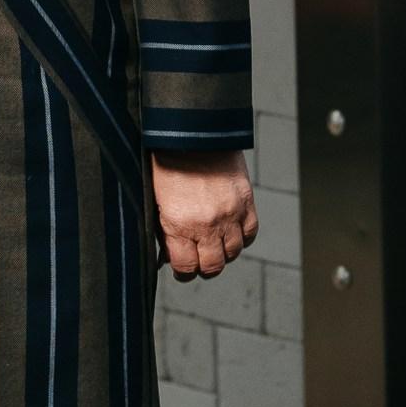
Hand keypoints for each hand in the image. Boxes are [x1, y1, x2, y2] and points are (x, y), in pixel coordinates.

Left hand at [149, 148, 258, 278]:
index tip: (181, 269)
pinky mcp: (246, 202)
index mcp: (179, 225)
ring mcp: (229, 214)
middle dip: (203, 268)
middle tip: (198, 262)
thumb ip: (163, 232)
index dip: (183, 272)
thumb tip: (167, 256)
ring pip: (233, 253)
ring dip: (223, 253)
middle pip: (212, 267)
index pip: (186, 267)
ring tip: (214, 244)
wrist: (193, 134)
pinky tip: (230, 231)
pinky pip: (250, 234)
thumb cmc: (168, 164)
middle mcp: (207, 224)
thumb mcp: (155, 202)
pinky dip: (241, 237)